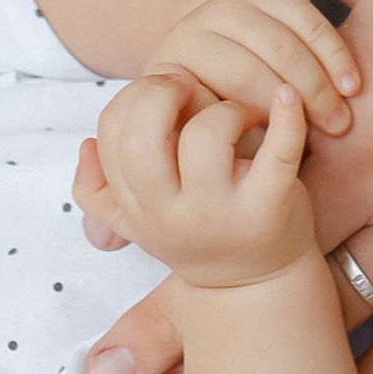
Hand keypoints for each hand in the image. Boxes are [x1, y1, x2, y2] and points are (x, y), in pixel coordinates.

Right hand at [89, 69, 319, 290]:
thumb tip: (86, 146)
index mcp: (137, 207)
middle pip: (141, 137)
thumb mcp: (139, 220)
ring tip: (239, 114)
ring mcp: (222, 211)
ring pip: (205, 136)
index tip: (163, 94)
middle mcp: (171, 214)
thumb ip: (100, 190)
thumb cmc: (196, 231)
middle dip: (162, 92)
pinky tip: (285, 96)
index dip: (134, 96)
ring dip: (224, 107)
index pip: (112, 132)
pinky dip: (286, 116)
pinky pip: (279, 152)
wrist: (255, 285)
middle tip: (191, 89)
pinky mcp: (271, 204)